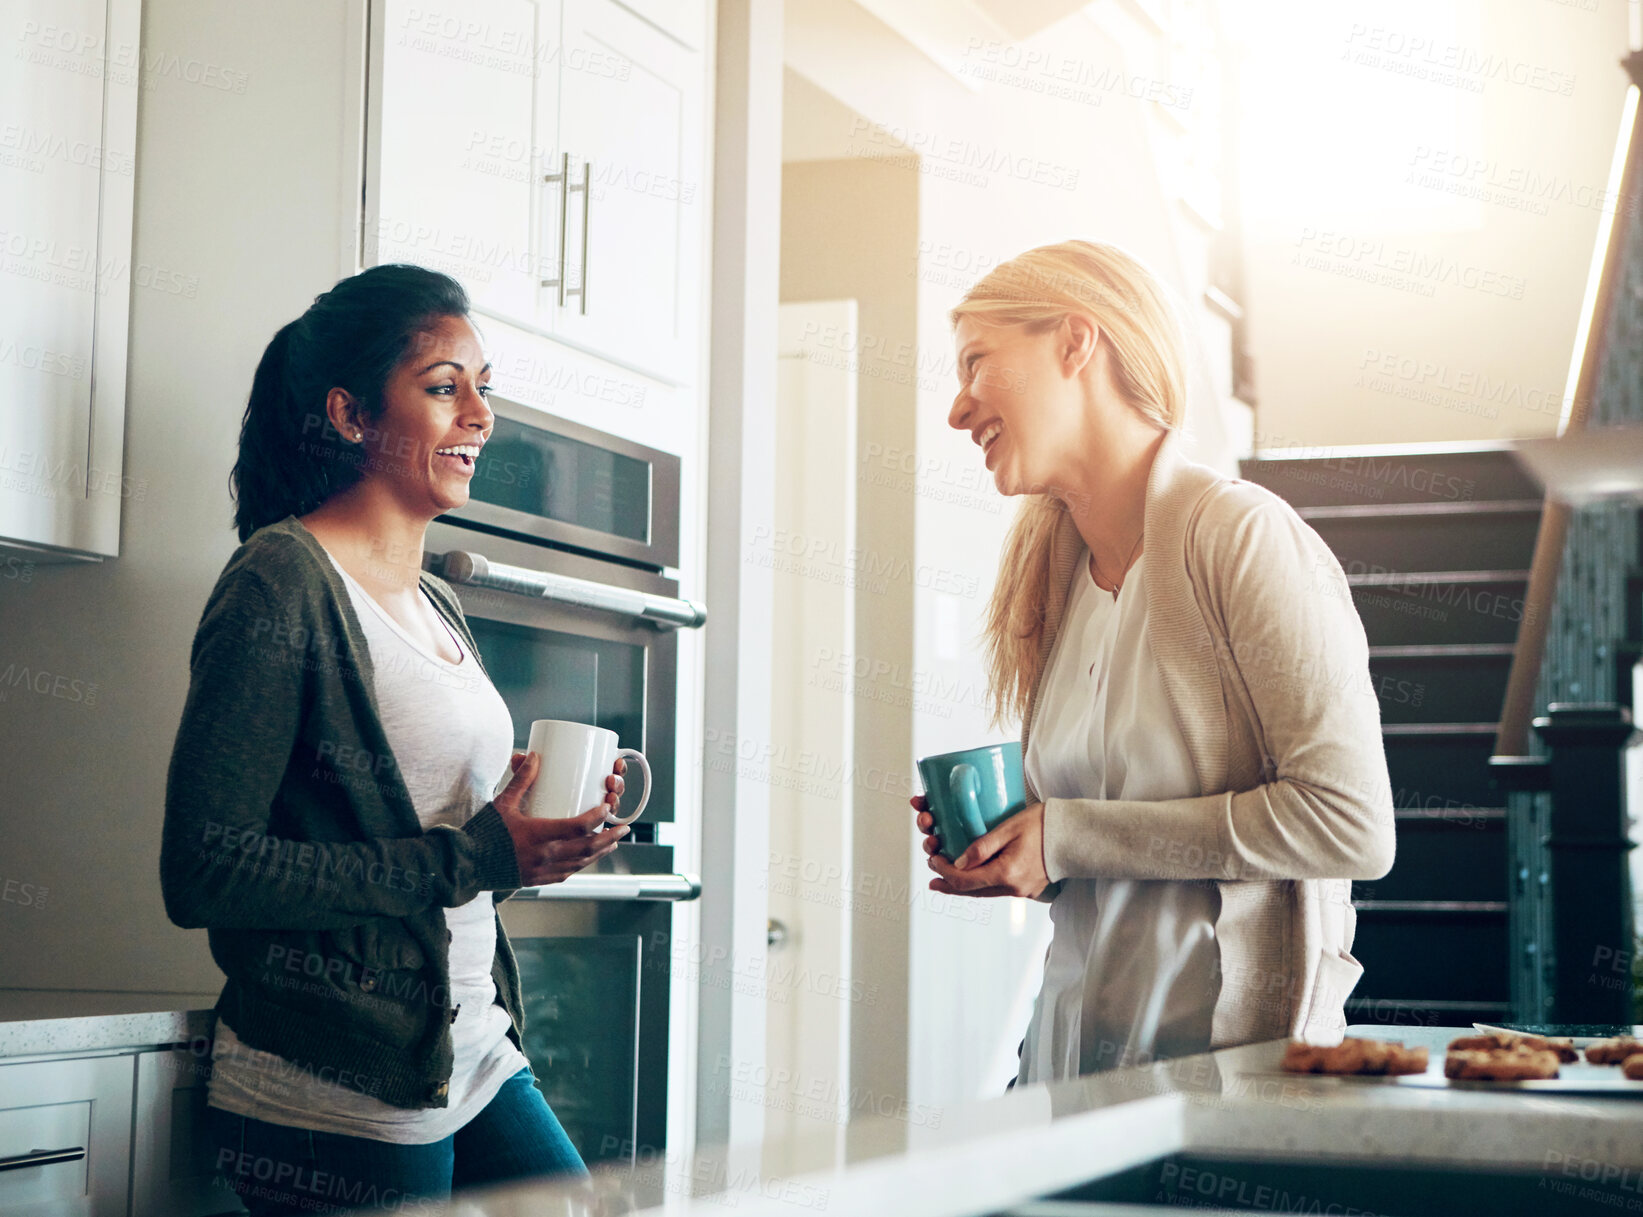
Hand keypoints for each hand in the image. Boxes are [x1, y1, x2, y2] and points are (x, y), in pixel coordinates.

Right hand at [493, 752, 629, 885]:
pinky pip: (568, 874)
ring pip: (581, 863)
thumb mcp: (503, 803)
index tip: (606, 806)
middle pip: (587, 848)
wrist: (468, 864)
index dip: (597, 816)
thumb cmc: (484, 832)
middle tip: (623, 827)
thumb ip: (521, 780)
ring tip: (613, 842)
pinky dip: (582, 864)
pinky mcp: (538, 880)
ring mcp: (542, 871)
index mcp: (538, 835)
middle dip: (609, 837)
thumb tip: (533, 755)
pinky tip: (589, 858)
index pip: (578, 827)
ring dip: (600, 852)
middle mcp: (544, 856)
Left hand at [921, 801, 1048, 898]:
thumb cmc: (1043, 824)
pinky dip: (982, 885)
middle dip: (950, 886)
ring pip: (985, 893)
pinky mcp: (1029, 889)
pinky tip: (975, 879)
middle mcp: (1014, 888)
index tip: (934, 859)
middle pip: (972, 893)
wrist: (1074, 834)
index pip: (965, 881)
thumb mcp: (1008, 828)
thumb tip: (958, 864)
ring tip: (947, 881)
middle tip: (932, 882)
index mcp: (1007, 874)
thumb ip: (981, 847)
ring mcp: (1023, 891)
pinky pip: (998, 890)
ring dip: (965, 887)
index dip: (944, 873)